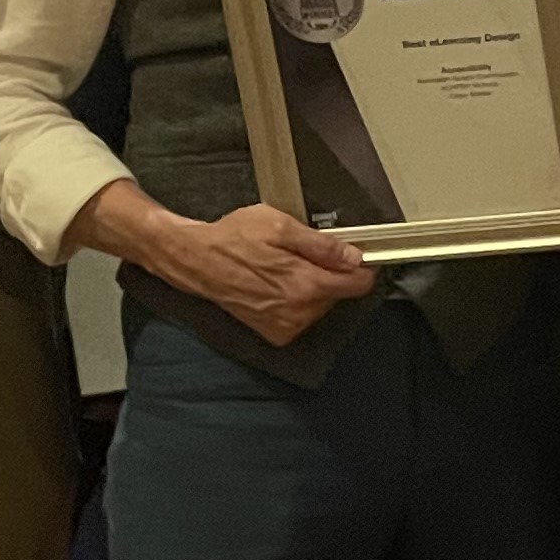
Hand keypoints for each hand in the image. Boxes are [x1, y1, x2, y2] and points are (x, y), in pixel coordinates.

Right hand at [140, 201, 377, 347]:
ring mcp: (286, 326)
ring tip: (282, 268)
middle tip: (301, 254)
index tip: (354, 255)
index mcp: (305, 285)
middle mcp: (299, 312)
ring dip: (311, 288)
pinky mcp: (274, 333)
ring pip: (321, 305)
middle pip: (339, 293)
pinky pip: (302, 316)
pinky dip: (296, 302)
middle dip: (329, 274)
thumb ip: (322, 245)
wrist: (198, 261)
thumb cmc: (234, 238)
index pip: (359, 285)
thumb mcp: (280, 226)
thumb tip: (354, 257)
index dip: (361, 267)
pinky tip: (275, 286)